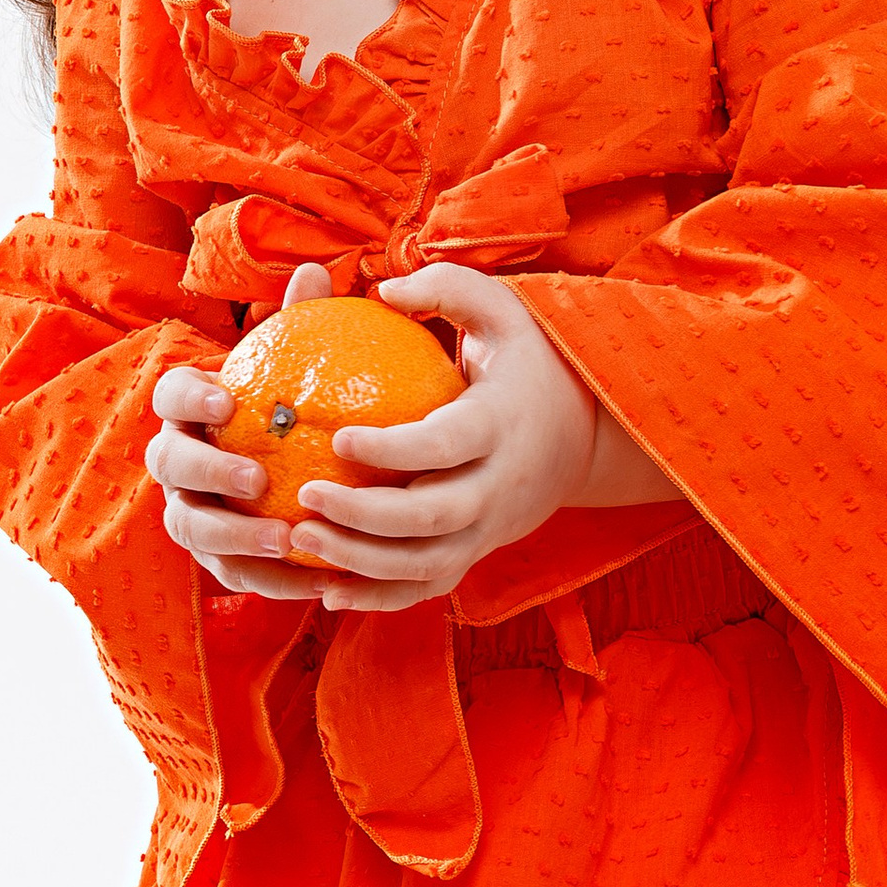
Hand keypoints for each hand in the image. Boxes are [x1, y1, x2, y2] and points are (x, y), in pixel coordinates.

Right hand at [144, 261, 336, 602]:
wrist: (292, 475)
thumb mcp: (297, 365)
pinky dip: (269, 577)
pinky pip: (230, 571)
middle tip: (255, 475)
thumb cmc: (292, 407)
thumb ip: (300, 324)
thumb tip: (317, 272)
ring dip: (233, 532)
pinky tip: (317, 578)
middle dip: (206, 469)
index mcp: (190, 409)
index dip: (190, 399)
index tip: (227, 402)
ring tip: (283, 536)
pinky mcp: (213, 556)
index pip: (171, 394)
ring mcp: (188, 509)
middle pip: (168, 462)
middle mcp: (177, 459)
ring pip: (190, 524)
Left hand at [279, 264, 602, 613]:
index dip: (394, 449)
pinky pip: (427, 588)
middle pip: (433, 517)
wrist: (586, 436)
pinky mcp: (477, 553)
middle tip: (307, 493)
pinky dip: (378, 597)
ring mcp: (490, 529)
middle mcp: (499, 487)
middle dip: (366, 516)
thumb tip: (383, 289)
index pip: (446, 446)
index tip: (340, 437)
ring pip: (426, 564)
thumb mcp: (503, 310)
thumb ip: (447, 289)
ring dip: (360, 561)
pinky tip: (326, 590)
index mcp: (500, 425)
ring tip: (300, 538)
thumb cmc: (527, 361)